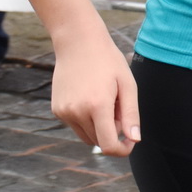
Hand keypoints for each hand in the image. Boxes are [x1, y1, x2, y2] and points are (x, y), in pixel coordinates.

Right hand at [50, 35, 139, 155]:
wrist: (78, 42)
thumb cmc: (108, 61)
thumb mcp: (127, 84)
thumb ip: (131, 115)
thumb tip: (135, 140)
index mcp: (97, 106)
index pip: (109, 146)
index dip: (122, 149)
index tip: (129, 142)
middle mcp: (77, 112)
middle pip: (99, 141)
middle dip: (112, 131)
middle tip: (117, 105)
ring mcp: (64, 112)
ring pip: (87, 136)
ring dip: (98, 127)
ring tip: (103, 100)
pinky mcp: (57, 110)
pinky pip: (76, 126)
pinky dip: (86, 119)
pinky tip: (89, 96)